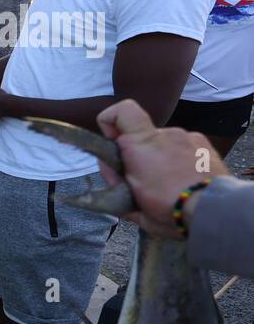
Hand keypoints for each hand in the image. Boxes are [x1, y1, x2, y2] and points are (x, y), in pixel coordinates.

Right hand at [94, 100, 228, 237]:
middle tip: (140, 182)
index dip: (110, 121)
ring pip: (163, 144)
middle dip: (136, 156)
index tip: (112, 142)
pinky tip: (185, 179)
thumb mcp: (132, 205)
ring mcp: (188, 137)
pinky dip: (180, 160)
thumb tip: (116, 179)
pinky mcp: (205, 145)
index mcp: (140, 145)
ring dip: (160, 160)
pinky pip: (184, 148)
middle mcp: (164, 134)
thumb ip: (118, 186)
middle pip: (140, 137)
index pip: (121, 112)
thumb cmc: (168, 209)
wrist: (213, 210)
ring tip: (168, 185)